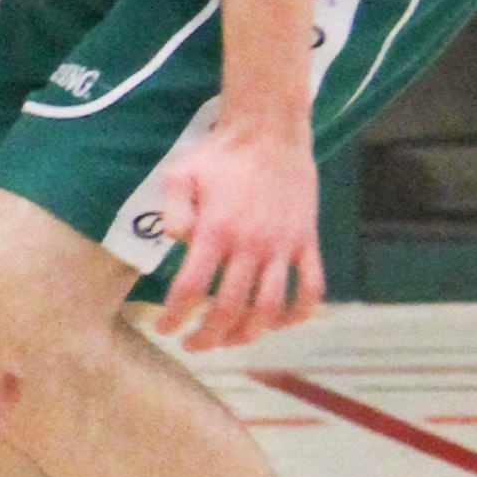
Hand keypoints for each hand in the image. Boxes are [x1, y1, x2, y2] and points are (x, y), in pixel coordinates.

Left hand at [152, 117, 323, 352]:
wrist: (269, 130)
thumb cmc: (219, 154)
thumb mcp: (180, 174)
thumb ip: (173, 210)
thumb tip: (174, 241)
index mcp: (216, 231)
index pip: (191, 290)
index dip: (176, 318)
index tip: (165, 330)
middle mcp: (251, 245)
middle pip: (229, 309)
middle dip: (208, 337)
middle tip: (194, 346)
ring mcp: (283, 246)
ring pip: (269, 309)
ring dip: (249, 334)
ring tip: (231, 341)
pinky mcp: (307, 241)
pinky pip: (311, 288)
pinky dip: (299, 314)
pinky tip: (281, 324)